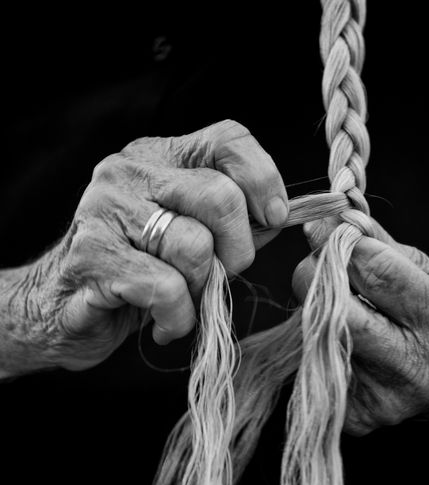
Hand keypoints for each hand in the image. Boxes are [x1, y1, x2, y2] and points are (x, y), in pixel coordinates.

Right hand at [1, 120, 287, 375]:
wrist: (65, 310)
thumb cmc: (138, 274)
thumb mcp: (192, 238)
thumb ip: (235, 223)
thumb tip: (282, 216)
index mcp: (159, 158)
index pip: (227, 138)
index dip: (263, 179)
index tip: (272, 219)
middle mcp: (129, 172)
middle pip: (219, 197)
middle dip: (237, 251)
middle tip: (221, 276)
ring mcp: (106, 210)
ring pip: (194, 247)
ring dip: (200, 290)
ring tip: (181, 301)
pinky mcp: (93, 255)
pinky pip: (166, 288)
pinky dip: (178, 317)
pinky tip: (163, 322)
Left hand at [292, 218, 428, 438]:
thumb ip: (388, 248)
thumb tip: (334, 221)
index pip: (374, 272)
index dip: (341, 243)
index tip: (326, 229)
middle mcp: (410, 367)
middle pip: (333, 308)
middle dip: (317, 276)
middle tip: (326, 265)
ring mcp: (379, 397)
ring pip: (316, 334)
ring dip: (320, 310)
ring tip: (350, 307)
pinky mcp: (356, 417)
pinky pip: (315, 364)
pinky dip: (324, 344)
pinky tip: (351, 344)